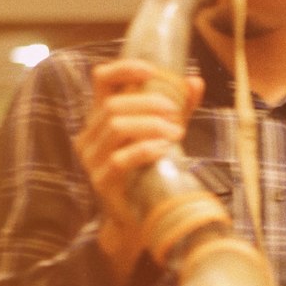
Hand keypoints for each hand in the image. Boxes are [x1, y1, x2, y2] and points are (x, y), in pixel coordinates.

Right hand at [74, 57, 203, 278]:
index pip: (101, 80)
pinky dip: (145, 149)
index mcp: (100, 118)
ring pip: (116, 128)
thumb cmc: (148, 170)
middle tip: (175, 113)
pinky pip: (121, 159)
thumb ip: (177, 108)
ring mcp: (91, 160)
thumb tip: (196, 80)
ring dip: (150, 125)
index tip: (152, 71)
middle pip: (113, 105)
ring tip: (176, 132)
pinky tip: (164, 149)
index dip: (124, 69)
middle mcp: (89, 136)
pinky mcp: (101, 181)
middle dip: (148, 104)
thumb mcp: (163, 133)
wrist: (138, 216)